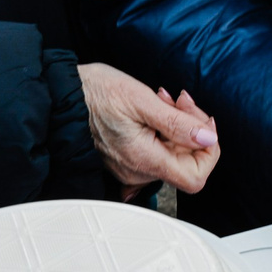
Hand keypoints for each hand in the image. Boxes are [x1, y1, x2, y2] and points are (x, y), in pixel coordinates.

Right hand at [78, 63, 219, 194]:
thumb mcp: (141, 99)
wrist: (62, 95)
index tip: (204, 125)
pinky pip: (156, 151)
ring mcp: (130, 168)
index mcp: (143, 159)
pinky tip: (155, 110)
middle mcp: (137, 171)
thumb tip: (208, 138)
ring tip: (163, 98)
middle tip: (179, 99)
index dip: (208, 152)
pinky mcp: (125, 160)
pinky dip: (163, 130)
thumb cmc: (95, 92)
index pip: (195, 178)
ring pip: (172, 153)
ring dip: (177, 124)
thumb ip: (177, 123)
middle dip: (191, 127)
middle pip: (186, 162)